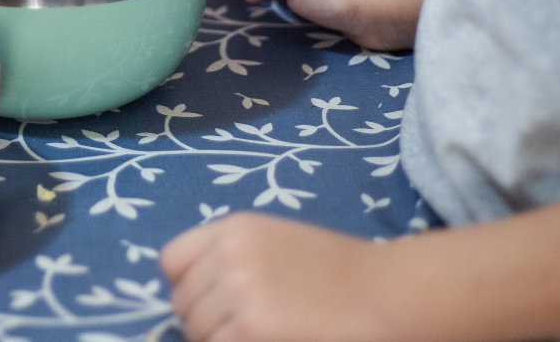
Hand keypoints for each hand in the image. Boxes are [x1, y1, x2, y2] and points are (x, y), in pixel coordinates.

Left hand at [162, 213, 391, 341]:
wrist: (387, 294)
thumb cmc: (340, 274)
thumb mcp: (277, 243)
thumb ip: (233, 259)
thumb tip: (195, 296)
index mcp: (234, 228)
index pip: (172, 262)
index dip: (189, 287)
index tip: (213, 303)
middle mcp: (228, 255)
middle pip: (182, 304)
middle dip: (206, 323)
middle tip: (246, 328)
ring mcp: (237, 293)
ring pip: (196, 333)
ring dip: (220, 340)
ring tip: (261, 335)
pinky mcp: (249, 329)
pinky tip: (269, 341)